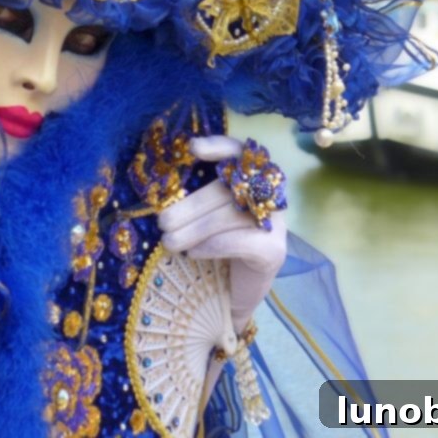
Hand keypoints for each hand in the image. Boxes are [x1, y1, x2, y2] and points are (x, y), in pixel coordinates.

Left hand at [157, 135, 287, 334]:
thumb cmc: (214, 247)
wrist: (233, 292)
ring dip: (194, 229)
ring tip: (170, 242)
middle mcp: (267, 196)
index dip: (218, 146)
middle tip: (162, 222)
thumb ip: (194, 198)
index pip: (238, 152)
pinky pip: (241, 241)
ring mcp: (275, 223)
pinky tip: (193, 252)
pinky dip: (212, 246)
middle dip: (189, 205)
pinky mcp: (274, 250)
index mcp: (250, 179)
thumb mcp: (202, 217)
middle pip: (227, 189)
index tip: (193, 147)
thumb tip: (161, 190)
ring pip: (231, 215)